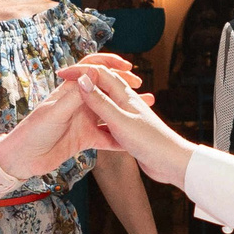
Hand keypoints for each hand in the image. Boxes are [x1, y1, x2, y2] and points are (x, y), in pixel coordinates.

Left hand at [0, 53, 151, 179]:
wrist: (22, 160)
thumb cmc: (32, 132)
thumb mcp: (55, 113)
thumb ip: (75, 96)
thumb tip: (94, 75)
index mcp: (70, 92)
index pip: (92, 69)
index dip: (109, 64)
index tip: (128, 68)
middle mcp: (79, 104)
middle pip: (106, 89)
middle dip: (124, 86)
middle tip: (141, 88)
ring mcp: (83, 121)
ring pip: (110, 112)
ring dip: (127, 110)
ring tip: (146, 108)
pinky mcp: (85, 139)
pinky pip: (107, 136)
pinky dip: (121, 137)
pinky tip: (135, 139)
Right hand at [64, 60, 195, 185]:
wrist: (171, 163)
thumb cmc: (150, 142)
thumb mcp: (119, 121)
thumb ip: (100, 102)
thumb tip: (83, 79)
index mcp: (124, 95)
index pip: (99, 73)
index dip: (80, 71)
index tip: (62, 74)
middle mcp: (126, 101)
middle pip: (103, 83)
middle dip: (85, 79)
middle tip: (65, 79)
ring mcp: (128, 115)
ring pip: (106, 101)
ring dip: (92, 97)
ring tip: (75, 98)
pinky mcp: (129, 129)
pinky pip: (109, 118)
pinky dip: (99, 117)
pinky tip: (92, 125)